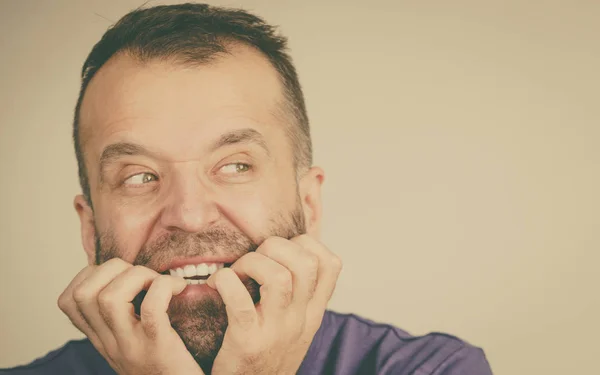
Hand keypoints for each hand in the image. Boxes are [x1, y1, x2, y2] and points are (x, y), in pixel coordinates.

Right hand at [57, 258, 204, 374]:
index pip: (69, 301)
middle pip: (84, 293)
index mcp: (103, 339)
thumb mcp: (132, 343)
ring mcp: (132, 345)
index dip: (89, 275)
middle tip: (143, 275)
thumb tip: (128, 275)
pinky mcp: (159, 347)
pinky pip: (151, 308)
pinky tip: (179, 289)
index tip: (118, 274)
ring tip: (159, 282)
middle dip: (113, 268)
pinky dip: (163, 288)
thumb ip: (124, 317)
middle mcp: (110, 343)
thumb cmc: (166, 365)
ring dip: (137, 275)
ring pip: (109, 298)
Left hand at [206, 235, 342, 374]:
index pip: (331, 265)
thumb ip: (297, 296)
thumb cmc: (267, 356)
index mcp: (313, 313)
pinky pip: (240, 302)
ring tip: (237, 271)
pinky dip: (226, 282)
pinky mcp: (248, 342)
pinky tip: (217, 284)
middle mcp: (300, 320)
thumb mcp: (295, 328)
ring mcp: (276, 332)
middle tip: (255, 258)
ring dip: (252, 262)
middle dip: (276, 246)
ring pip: (279, 277)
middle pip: (306, 263)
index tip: (282, 249)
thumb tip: (286, 252)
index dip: (307, 244)